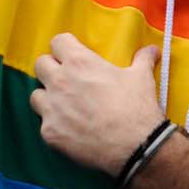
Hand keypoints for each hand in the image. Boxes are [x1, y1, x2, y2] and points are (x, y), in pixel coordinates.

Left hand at [30, 34, 164, 176]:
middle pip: (41, 64)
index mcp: (79, 62)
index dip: (65, 47)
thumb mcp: (142, 77)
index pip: (58, 42)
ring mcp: (51, 109)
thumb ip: (142, 59)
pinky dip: (55, 126)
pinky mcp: (49, 133)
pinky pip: (43, 124)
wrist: (134, 147)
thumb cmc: (136, 107)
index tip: (73, 55)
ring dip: (48, 98)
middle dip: (51, 69)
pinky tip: (70, 130)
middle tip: (67, 79)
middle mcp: (60, 82)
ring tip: (64, 106)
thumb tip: (152, 49)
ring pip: (36, 95)